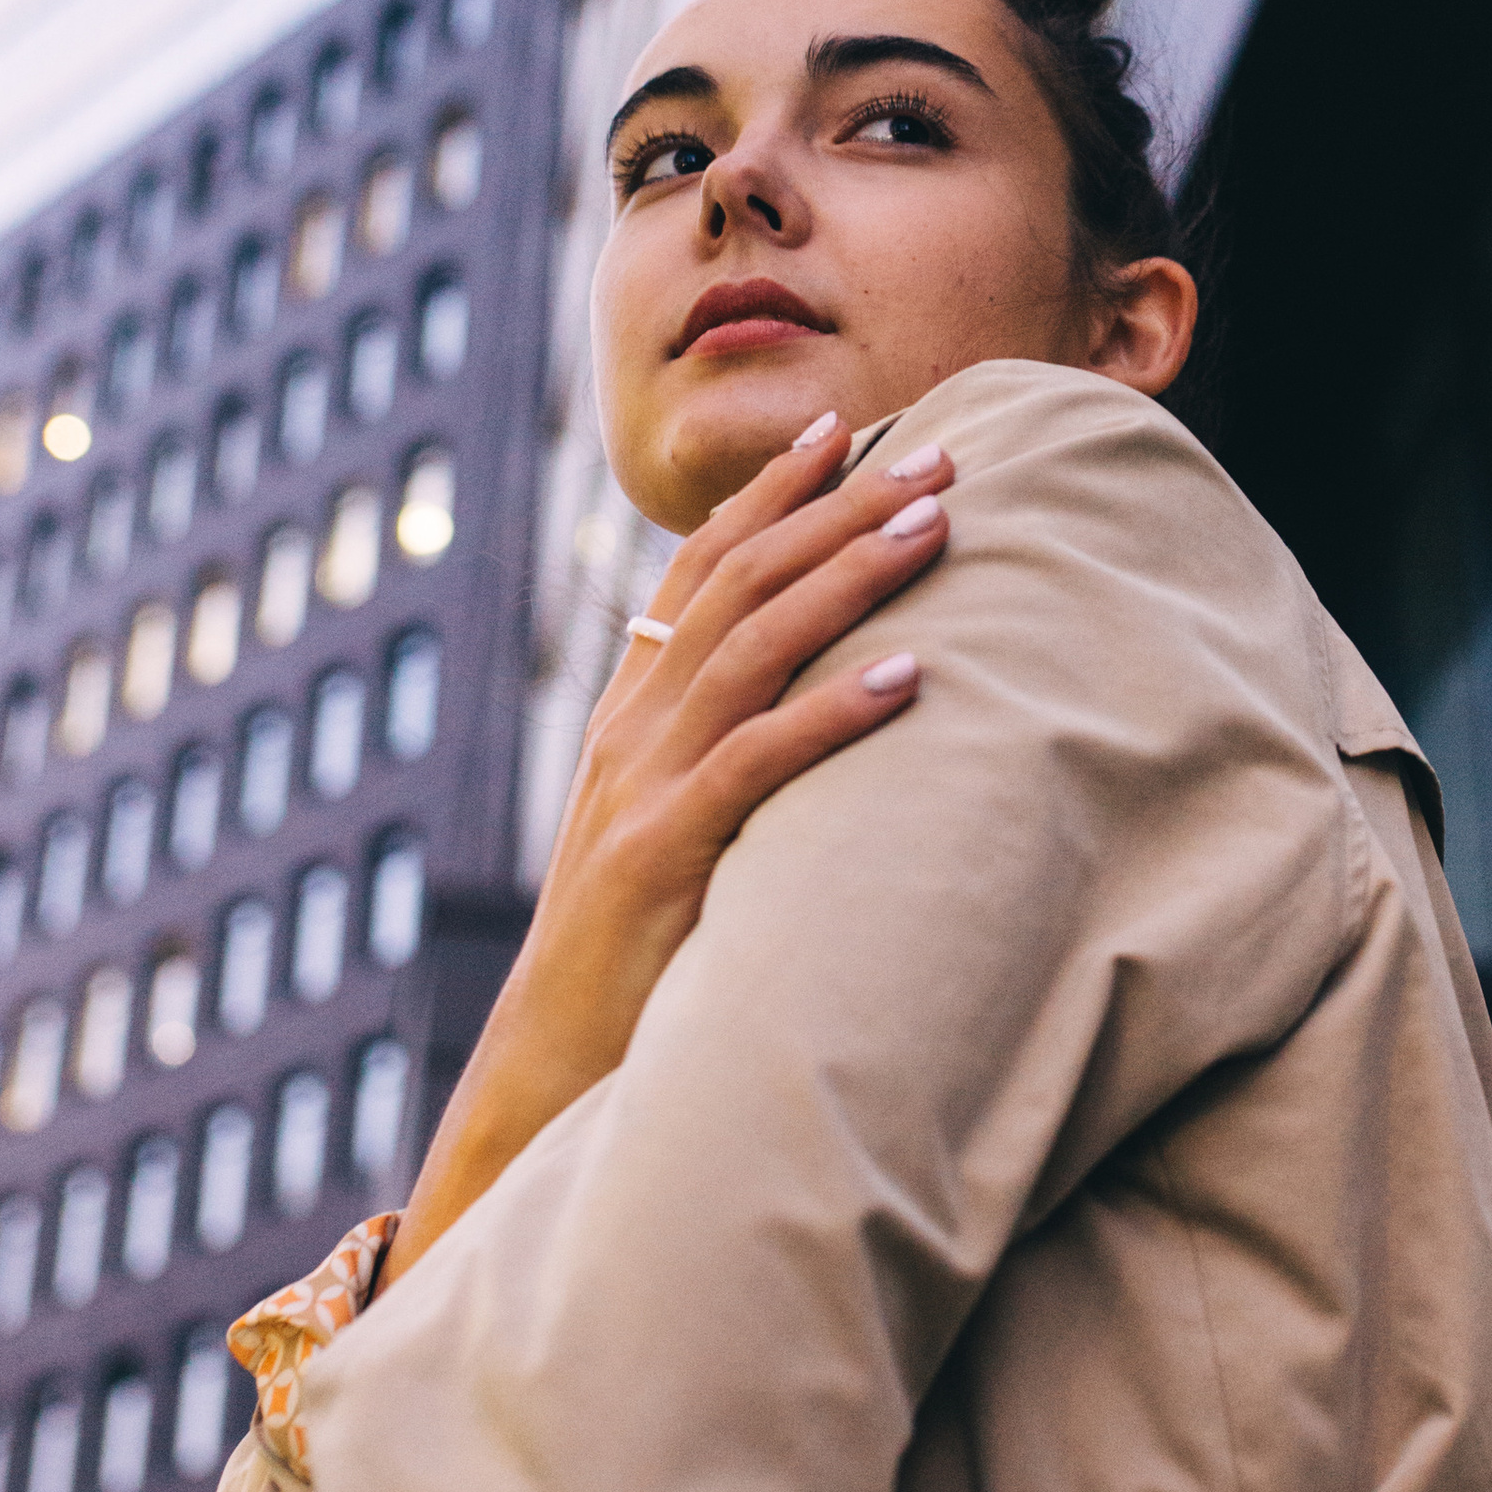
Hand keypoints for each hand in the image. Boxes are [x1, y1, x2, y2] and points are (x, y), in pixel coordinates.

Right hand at [379, 413, 952, 1283]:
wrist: (552, 1064)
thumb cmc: (634, 948)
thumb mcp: (668, 823)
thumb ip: (712, 747)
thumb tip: (790, 686)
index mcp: (631, 711)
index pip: (701, 567)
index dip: (773, 494)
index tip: (847, 427)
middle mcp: (633, 728)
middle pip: (741, 582)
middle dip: (839, 508)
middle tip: (938, 454)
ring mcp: (644, 786)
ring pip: (754, 647)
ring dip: (850, 575)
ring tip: (935, 525)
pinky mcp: (667, 855)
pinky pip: (760, 762)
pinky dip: (835, 710)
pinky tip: (908, 675)